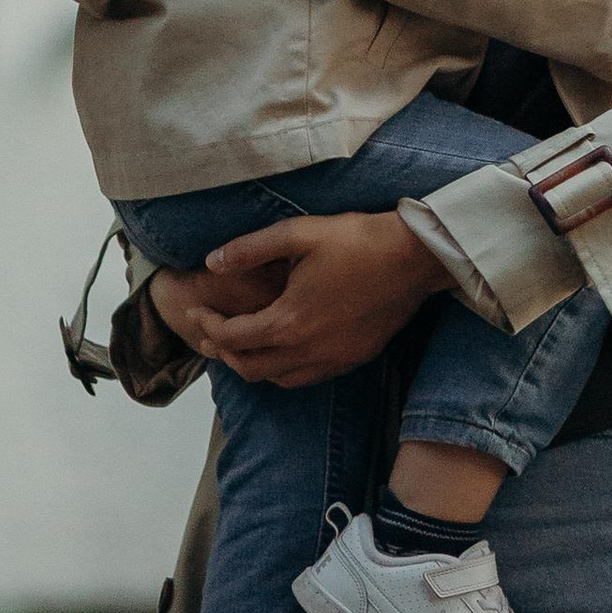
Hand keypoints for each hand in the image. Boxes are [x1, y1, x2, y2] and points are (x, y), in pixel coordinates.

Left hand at [165, 210, 445, 387]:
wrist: (415, 259)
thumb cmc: (358, 241)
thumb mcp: (298, 233)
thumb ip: (249, 249)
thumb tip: (211, 262)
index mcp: (288, 321)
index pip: (231, 337)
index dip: (207, 326)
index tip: (196, 312)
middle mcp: (306, 351)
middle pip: (249, 367)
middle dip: (223, 351)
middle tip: (210, 332)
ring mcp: (332, 359)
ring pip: (277, 379)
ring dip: (252, 364)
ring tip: (241, 343)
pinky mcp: (352, 359)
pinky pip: (306, 377)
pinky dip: (283, 369)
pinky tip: (284, 349)